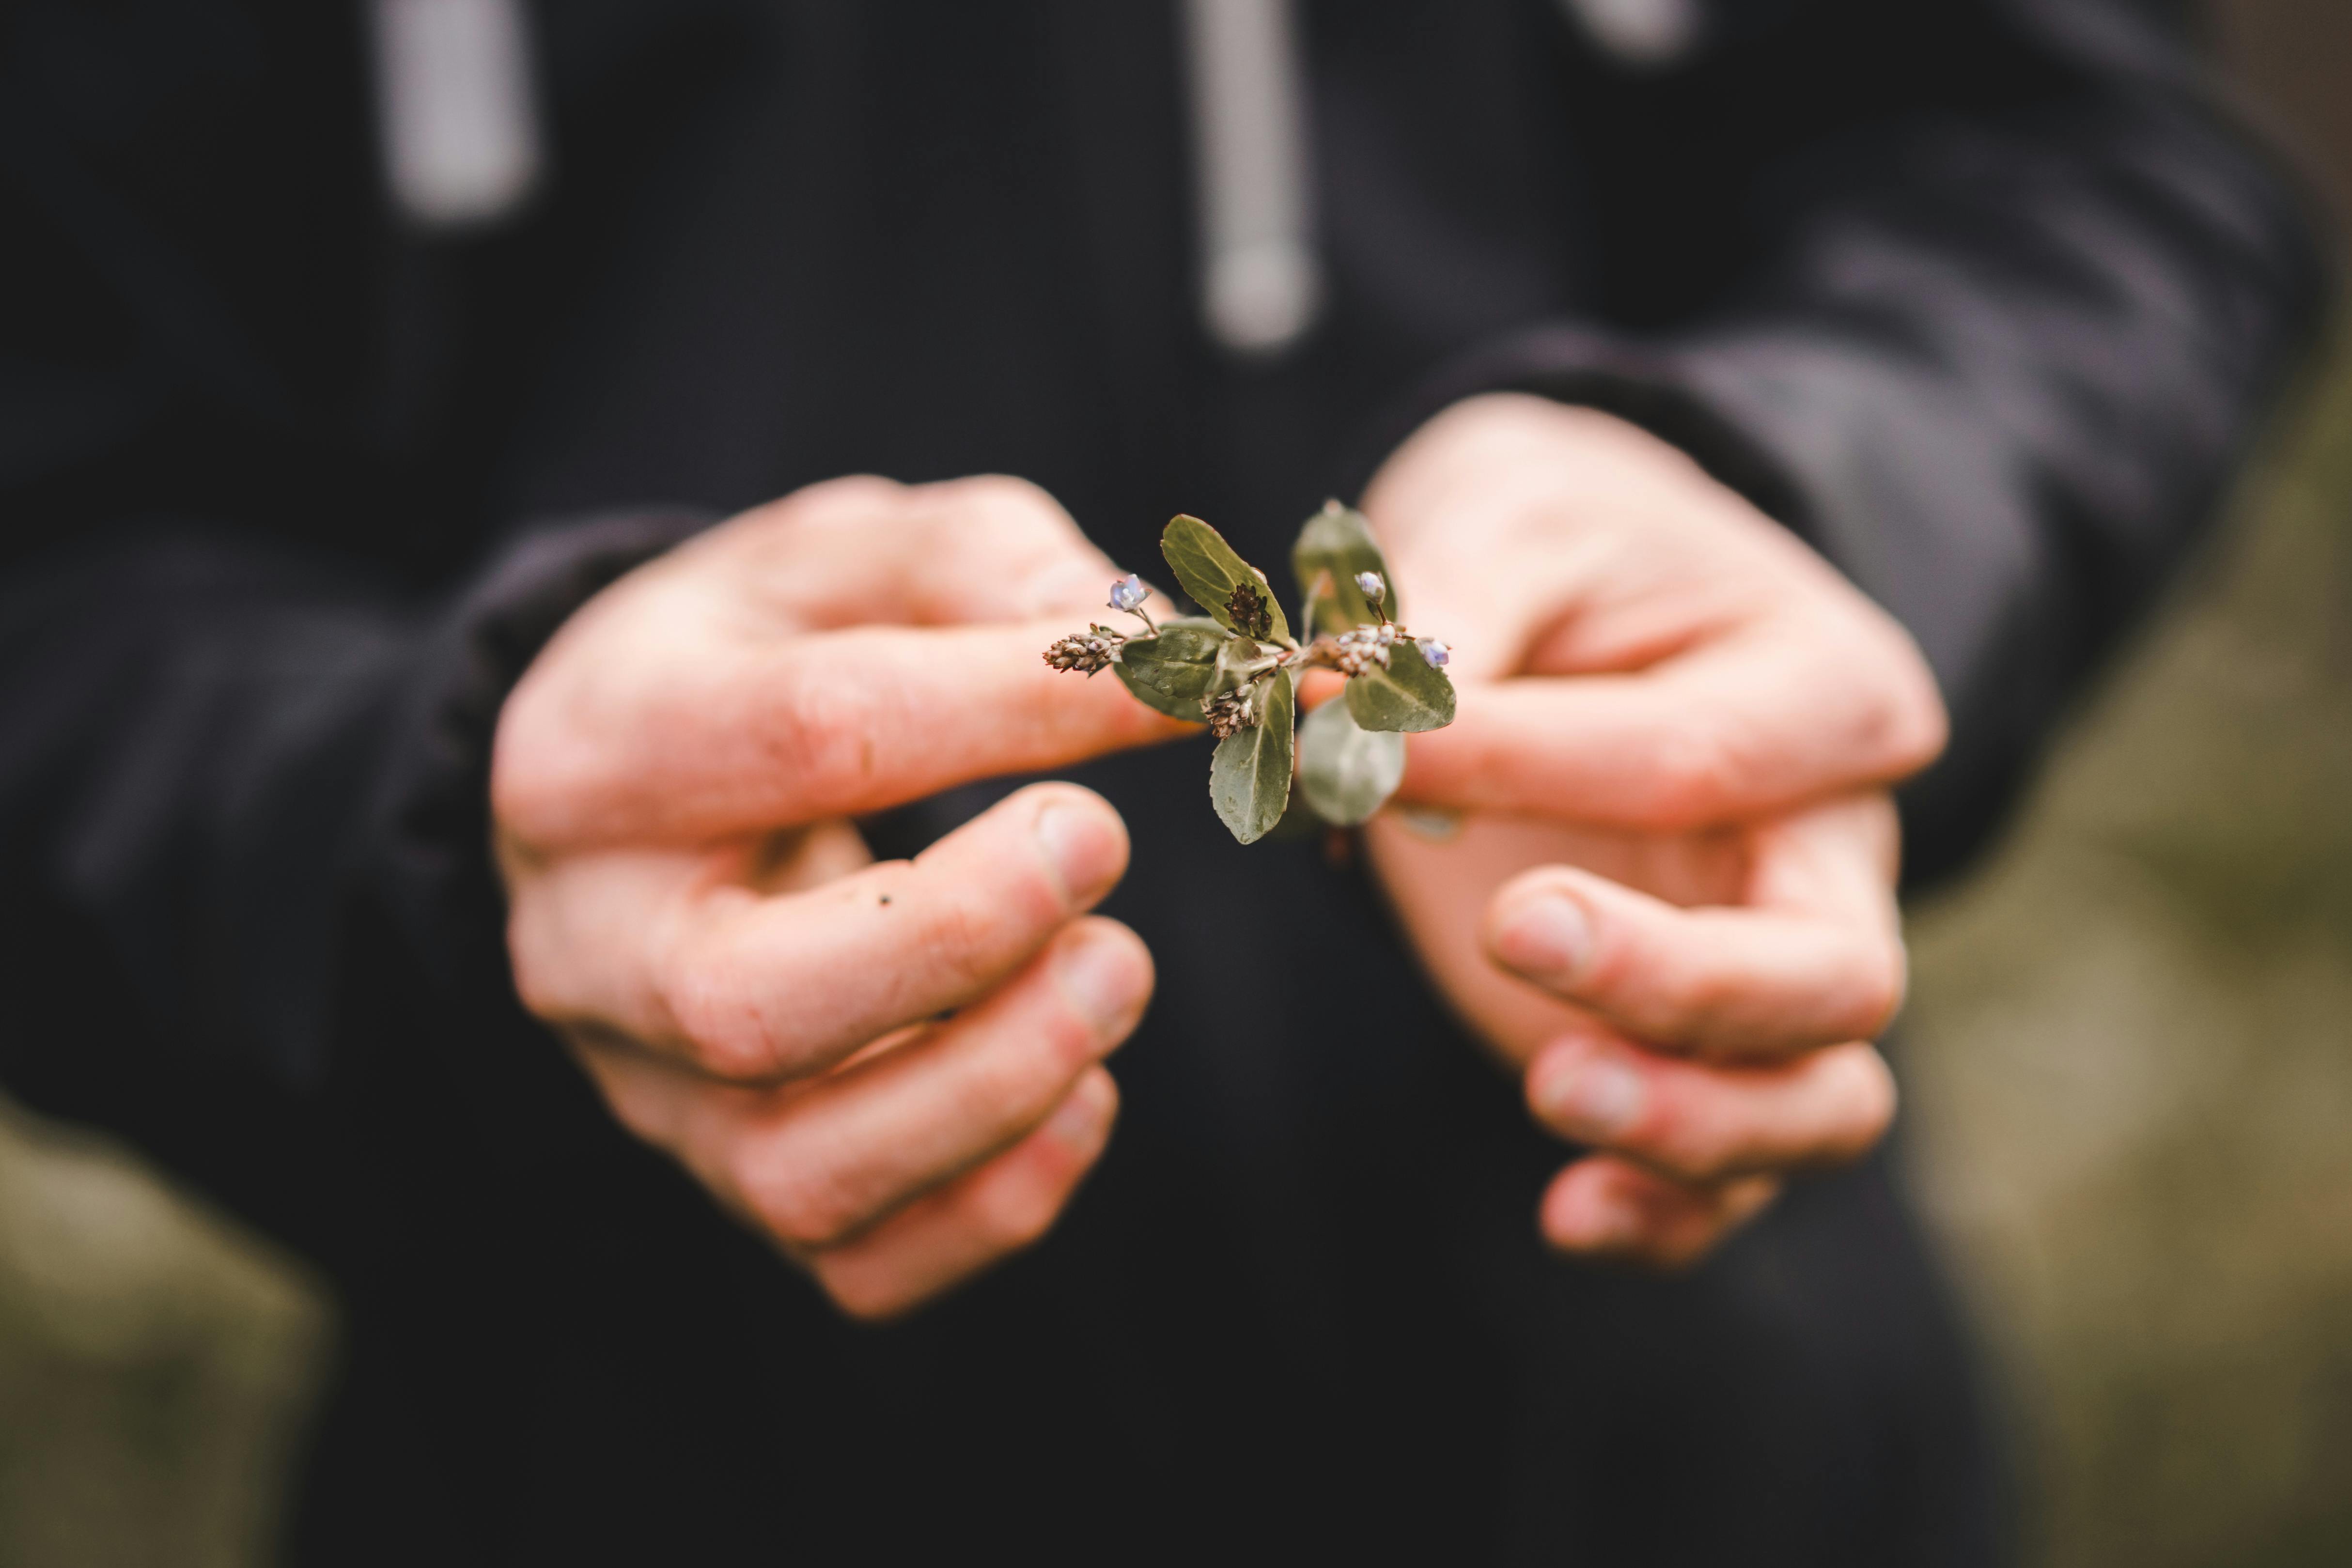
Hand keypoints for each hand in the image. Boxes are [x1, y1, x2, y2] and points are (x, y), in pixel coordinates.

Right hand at [492, 476, 1183, 1317]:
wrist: (635, 797)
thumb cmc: (759, 657)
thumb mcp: (844, 558)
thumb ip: (986, 565)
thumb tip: (1141, 643)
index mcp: (602, 751)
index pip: (812, 735)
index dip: (1019, 703)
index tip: (1172, 682)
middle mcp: (590, 944)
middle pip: (750, 1003)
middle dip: (965, 935)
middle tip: (1102, 847)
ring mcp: (650, 1091)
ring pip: (806, 1169)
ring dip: (1004, 1081)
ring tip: (1120, 970)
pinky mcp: (727, 1185)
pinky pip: (861, 1260)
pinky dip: (1004, 1198)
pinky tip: (1087, 1091)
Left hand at [1358, 395, 1947, 1266]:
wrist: (1584, 600)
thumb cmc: (1558, 545)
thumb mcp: (1508, 518)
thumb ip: (1446, 612)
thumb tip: (1350, 708)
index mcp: (1825, 694)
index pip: (1691, 759)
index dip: (1516, 761)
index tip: (1336, 734)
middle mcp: (1833, 852)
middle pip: (1828, 972)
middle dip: (1677, 980)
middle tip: (1515, 930)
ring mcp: (1771, 967)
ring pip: (1814, 1100)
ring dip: (1692, 1124)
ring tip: (1550, 1093)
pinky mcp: (1690, 1051)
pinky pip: (1727, 1175)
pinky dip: (1664, 1211)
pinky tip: (1566, 1215)